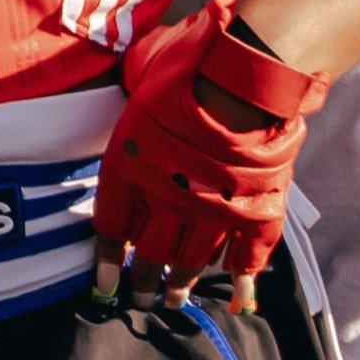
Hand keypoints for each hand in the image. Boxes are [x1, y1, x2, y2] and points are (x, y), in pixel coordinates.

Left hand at [91, 0, 326, 296]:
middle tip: (141, 298)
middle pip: (148, 255)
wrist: (248, 72)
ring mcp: (212, 210)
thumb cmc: (190, 61)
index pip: (110, 229)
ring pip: (191, 262)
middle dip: (142, 282)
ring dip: (181, 284)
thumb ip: (136, 83)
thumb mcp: (145, 67)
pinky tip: (235, 289)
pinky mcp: (253, 212)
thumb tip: (136, 74)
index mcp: (129, 168)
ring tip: (174, 298)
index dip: (107, 262)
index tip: (105, 285)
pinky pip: (246, 256)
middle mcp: (166, 198)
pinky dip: (241, 274)